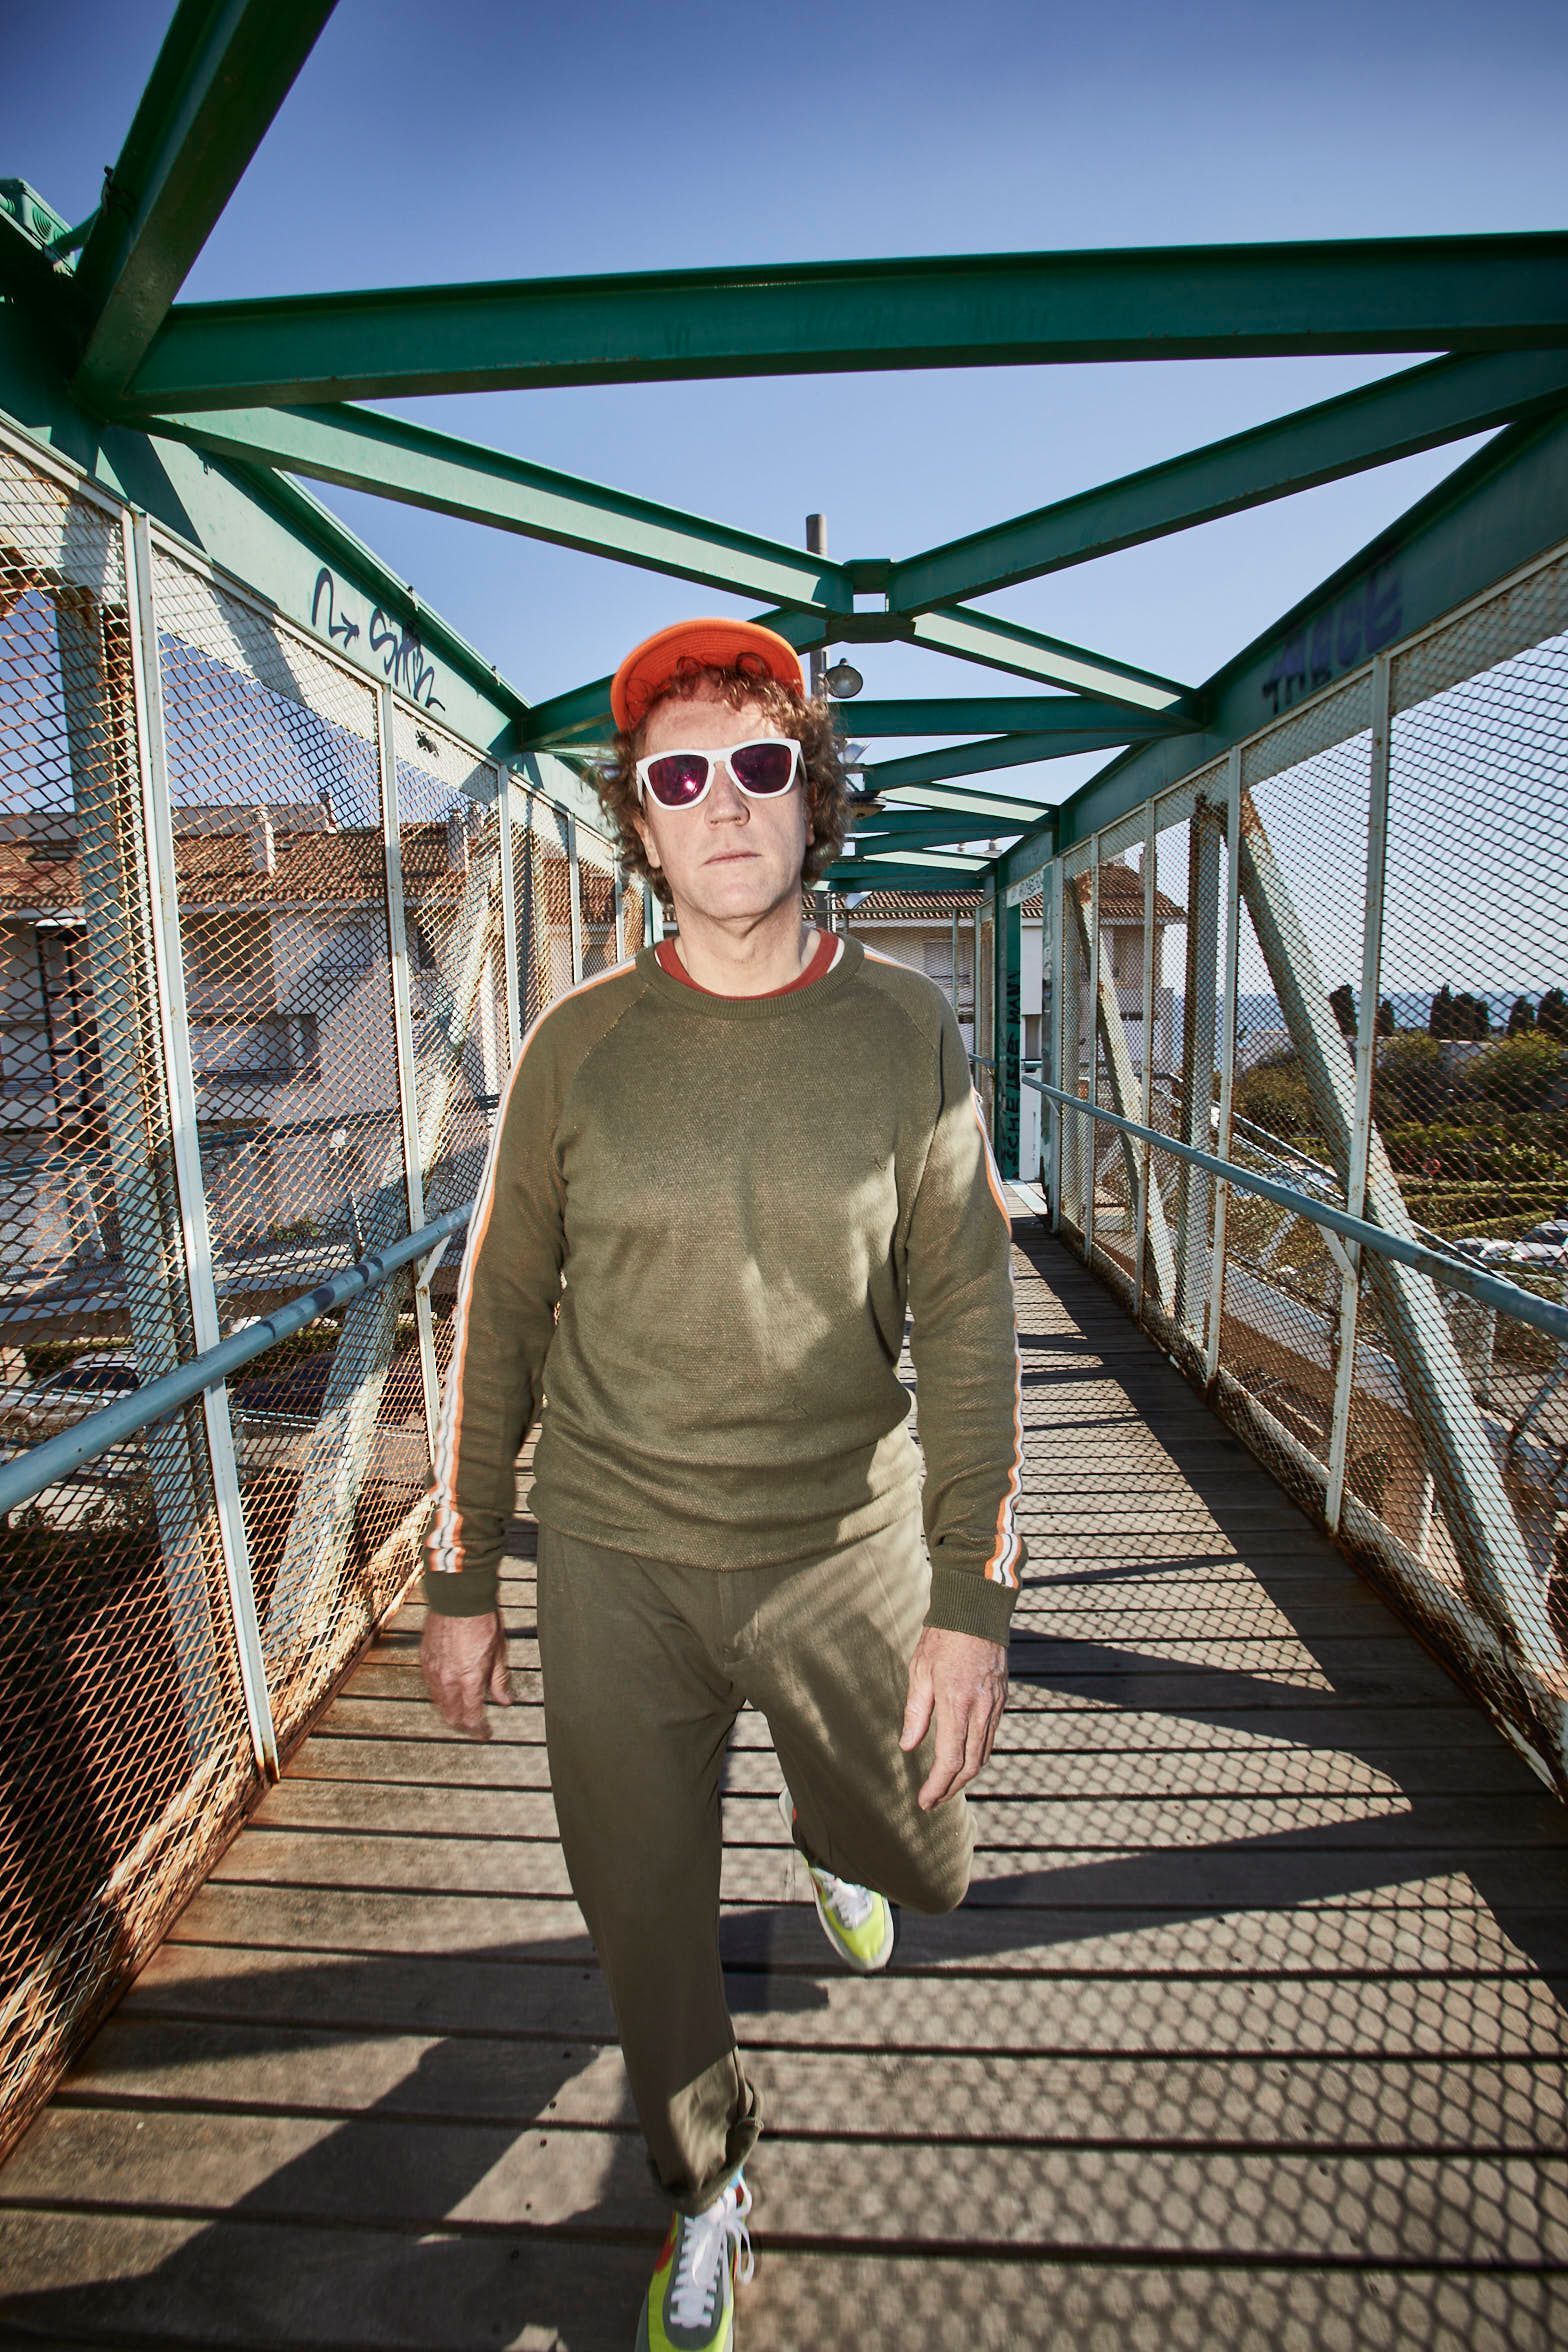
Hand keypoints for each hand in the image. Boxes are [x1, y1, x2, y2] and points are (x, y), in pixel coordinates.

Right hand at [419, 1607, 513, 1739]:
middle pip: (451, 1716)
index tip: (485, 1734)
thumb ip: (499, 1680)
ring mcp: (433, 1670)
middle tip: (473, 1726)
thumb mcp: (499, 1652)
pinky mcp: (425, 1659)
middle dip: (463, 1725)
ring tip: (462, 1710)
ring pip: (439, 1702)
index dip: (479, 1730)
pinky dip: (440, 1693)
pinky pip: (431, 1685)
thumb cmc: (482, 1621)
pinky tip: (449, 1690)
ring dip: (450, 1710)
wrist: (459, 1598)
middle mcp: (448, 1679)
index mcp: (469, 1679)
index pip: (472, 1717)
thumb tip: (505, 1701)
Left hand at [899, 1625, 1007, 1809]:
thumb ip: (916, 1713)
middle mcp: (981, 1709)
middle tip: (933, 1800)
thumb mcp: (920, 1672)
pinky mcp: (1001, 1699)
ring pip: (984, 1754)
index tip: (925, 1802)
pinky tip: (962, 1758)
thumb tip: (908, 1747)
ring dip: (965, 1775)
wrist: (977, 1611)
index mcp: (957, 1703)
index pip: (949, 1759)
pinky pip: (990, 1737)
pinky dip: (977, 1755)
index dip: (938, 1786)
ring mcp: (995, 1705)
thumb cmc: (942, 1638)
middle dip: (951, 1788)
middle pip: (970, 1764)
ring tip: (945, 1786)